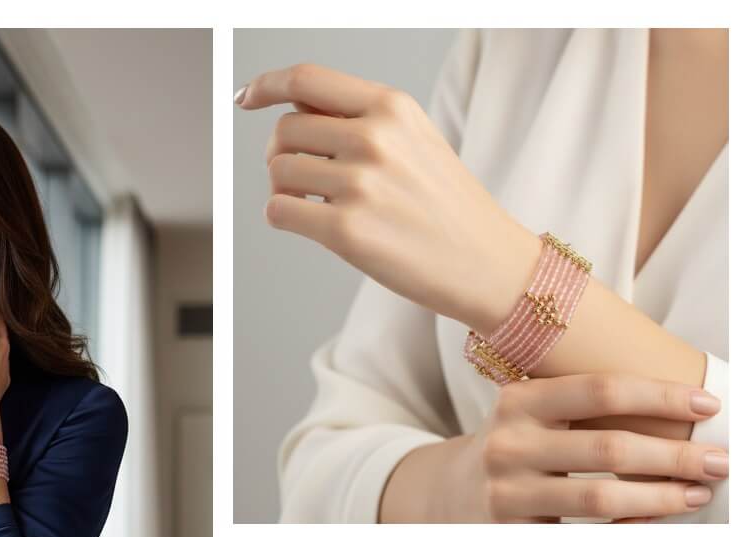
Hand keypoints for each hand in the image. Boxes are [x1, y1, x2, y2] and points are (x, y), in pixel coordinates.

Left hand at [237, 62, 535, 331]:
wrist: (485, 262)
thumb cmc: (446, 208)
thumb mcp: (415, 140)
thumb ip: (360, 121)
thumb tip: (292, 113)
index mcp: (392, 107)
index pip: (308, 80)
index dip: (268, 85)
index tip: (247, 97)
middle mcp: (375, 138)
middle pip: (285, 131)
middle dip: (282, 155)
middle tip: (303, 180)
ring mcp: (360, 185)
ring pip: (278, 172)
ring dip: (283, 191)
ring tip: (316, 205)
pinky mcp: (346, 232)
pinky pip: (279, 212)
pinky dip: (284, 217)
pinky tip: (313, 224)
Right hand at [447, 373, 723, 521]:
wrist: (454, 490)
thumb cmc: (519, 442)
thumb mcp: (534, 410)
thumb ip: (585, 401)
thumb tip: (681, 407)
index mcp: (519, 400)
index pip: (603, 390)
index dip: (662, 397)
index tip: (708, 406)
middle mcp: (507, 444)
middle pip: (610, 448)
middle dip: (675, 456)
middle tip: (719, 461)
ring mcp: (506, 492)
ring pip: (602, 498)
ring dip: (661, 497)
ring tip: (697, 493)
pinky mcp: (511, 532)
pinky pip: (584, 533)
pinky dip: (627, 528)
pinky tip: (653, 520)